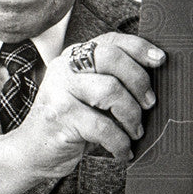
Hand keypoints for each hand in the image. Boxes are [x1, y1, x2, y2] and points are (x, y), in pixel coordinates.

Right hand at [0, 32, 164, 193]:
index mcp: (75, 56)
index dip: (139, 48)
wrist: (31, 152)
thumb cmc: (70, 122)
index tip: (160, 60)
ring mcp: (59, 90)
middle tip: (150, 105)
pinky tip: (122, 150)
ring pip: (111, 91)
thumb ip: (111, 80)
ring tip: (135, 132)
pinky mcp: (59, 116)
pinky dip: (119, 142)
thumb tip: (154, 79)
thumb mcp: (90, 95)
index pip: (111, 41)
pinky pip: (103, 126)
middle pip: (112, 59)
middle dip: (139, 83)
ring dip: (132, 116)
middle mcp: (65, 67)